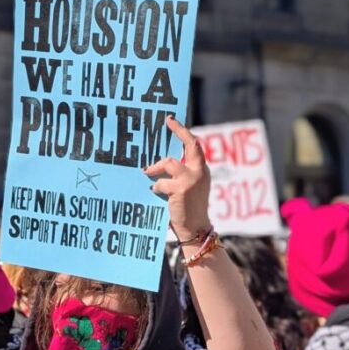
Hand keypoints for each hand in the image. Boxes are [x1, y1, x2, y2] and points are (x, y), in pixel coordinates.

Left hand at [144, 116, 210, 240]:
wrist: (195, 228)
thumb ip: (180, 173)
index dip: (183, 131)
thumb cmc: (188, 208)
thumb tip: (160, 161)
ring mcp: (191, 179)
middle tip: (168, 122)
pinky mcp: (181, 189)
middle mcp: (200, 171)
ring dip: (155, 168)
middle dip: (179, 130)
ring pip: (169, 162)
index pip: (195, 145)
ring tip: (147, 172)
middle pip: (191, 144)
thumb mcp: (189, 187)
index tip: (171, 121)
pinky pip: (161, 182)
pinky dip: (155, 187)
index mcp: (201, 170)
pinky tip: (154, 193)